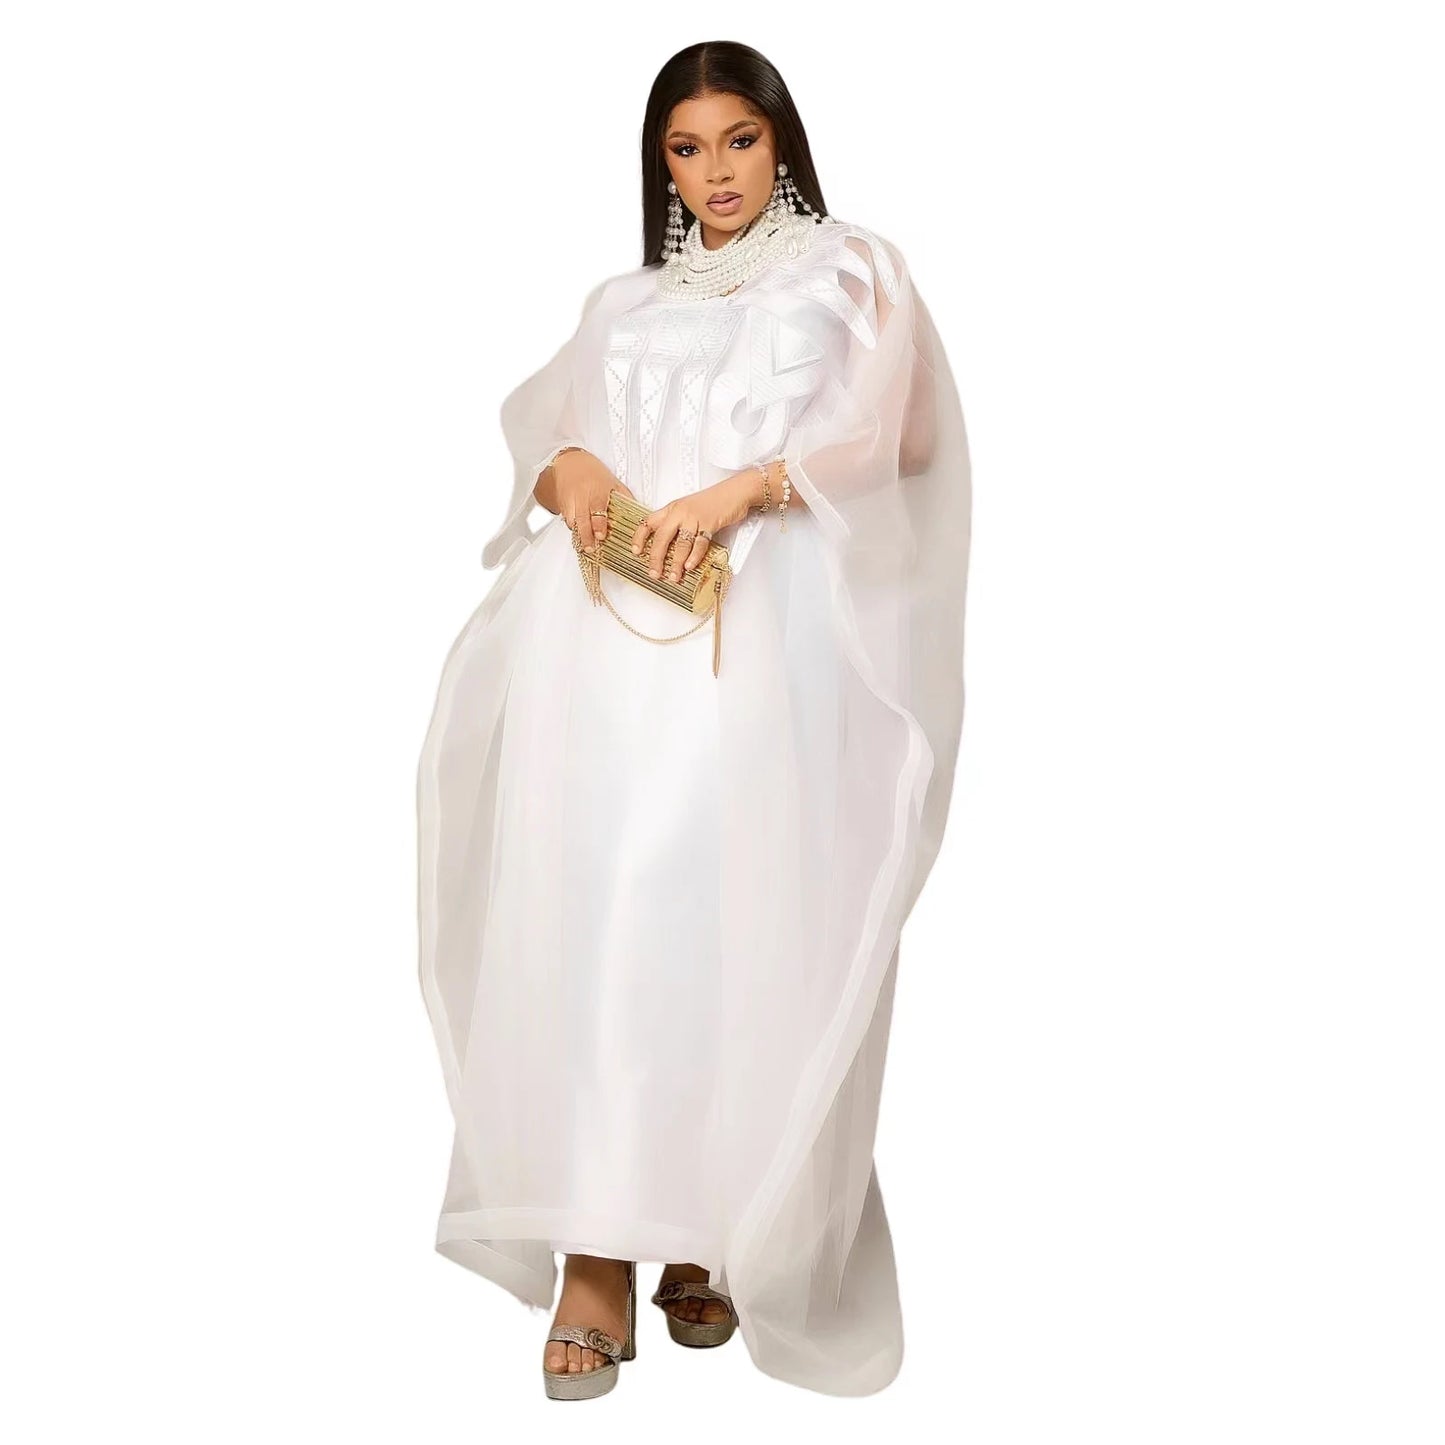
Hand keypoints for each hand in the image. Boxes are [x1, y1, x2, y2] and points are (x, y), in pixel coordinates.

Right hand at [550, 449, 635, 552]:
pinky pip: (567, 519)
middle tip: (591, 548)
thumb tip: (638, 514)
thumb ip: (624, 497)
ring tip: (584, 547)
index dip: (599, 523)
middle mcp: (583, 496)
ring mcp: (571, 500)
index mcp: (598, 490)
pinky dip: (573, 528)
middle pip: (582, 519)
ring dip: (579, 535)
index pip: (597, 508)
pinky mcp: (563, 504)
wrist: (569, 463)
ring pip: (572, 521)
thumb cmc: (594, 473)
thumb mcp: (613, 482)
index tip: (601, 535)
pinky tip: (579, 536)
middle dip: (586, 535)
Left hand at [628, 473, 755, 582]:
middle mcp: (680, 512)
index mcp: (671, 509)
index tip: (635, 552)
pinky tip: (690, 566)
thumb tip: (667, 547)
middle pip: (661, 537)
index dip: (639, 538)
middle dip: (656, 558)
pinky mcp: (709, 523)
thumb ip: (676, 524)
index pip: (648, 522)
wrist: (735, 492)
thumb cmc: (712, 502)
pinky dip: (694, 557)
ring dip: (676, 563)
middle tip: (654, 573)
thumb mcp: (688, 509)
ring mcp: (694, 518)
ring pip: (680, 544)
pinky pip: (699, 544)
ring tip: (674, 576)